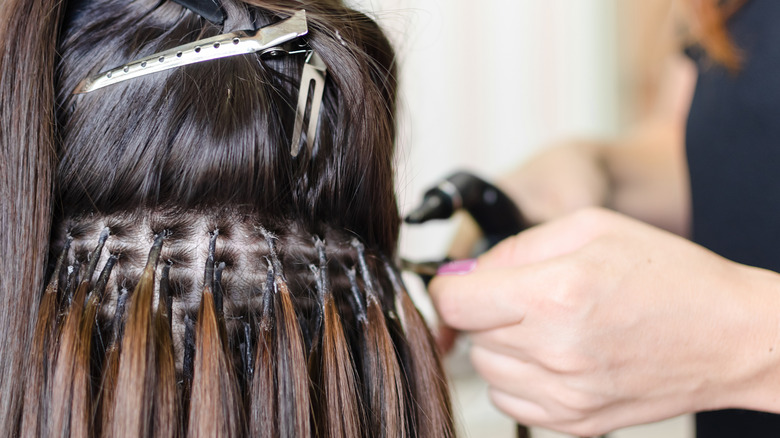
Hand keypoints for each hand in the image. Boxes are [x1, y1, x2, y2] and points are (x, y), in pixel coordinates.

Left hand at [429, 208, 779, 435]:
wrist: (729, 336)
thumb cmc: (669, 275)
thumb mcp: (591, 228)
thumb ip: (517, 246)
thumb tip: (466, 271)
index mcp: (556, 294)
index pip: (455, 302)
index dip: (449, 285)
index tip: (460, 280)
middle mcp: (556, 351)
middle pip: (469, 334)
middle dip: (482, 309)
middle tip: (521, 294)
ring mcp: (567, 395)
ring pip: (486, 370)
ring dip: (499, 344)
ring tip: (543, 323)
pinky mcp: (577, 422)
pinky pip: (511, 401)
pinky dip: (518, 377)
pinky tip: (552, 354)